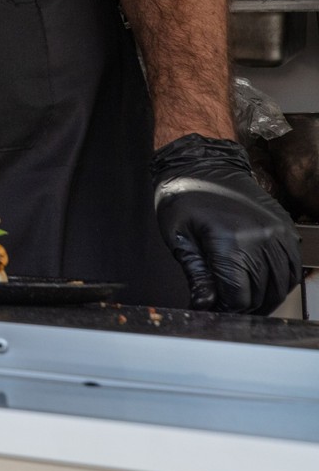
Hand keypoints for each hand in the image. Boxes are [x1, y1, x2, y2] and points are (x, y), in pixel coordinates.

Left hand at [152, 133, 301, 313]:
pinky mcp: (285, 228)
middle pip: (262, 293)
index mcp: (231, 243)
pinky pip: (292, 266)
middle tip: (227, 308)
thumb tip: (204, 304)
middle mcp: (260, 239)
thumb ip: (196, 274)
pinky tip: (264, 284)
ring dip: (266, 298)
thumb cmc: (185, 194)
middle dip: (245, 308)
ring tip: (245, 300)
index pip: (239, 296)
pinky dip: (281, 281)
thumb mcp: (177, 235)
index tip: (214, 309)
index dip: (225, 309)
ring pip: (282, 283)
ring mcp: (277, 233)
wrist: (204, 161)